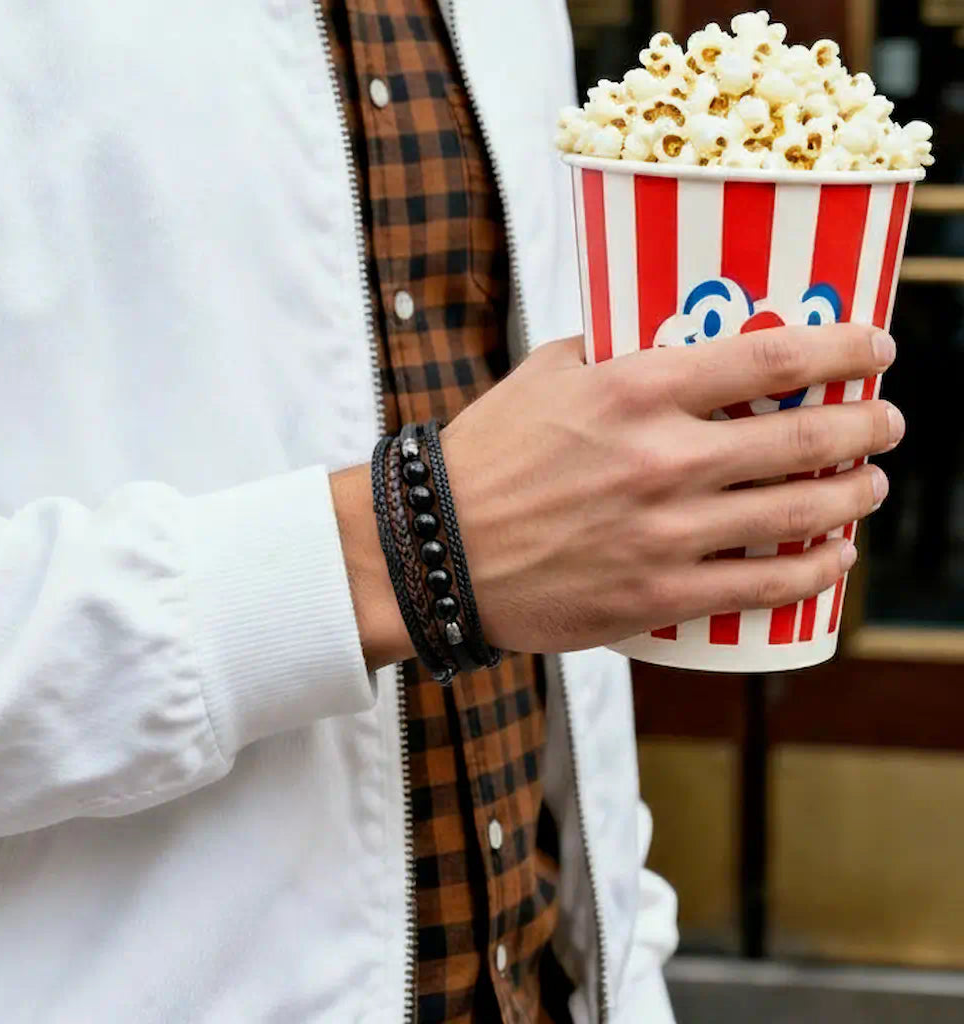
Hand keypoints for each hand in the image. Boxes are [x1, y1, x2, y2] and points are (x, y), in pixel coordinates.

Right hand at [440, 324, 901, 653]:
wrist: (434, 549)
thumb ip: (611, 351)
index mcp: (634, 391)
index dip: (845, 349)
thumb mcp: (543, 376)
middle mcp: (662, 460)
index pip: (772, 357)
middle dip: (868, 427)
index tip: (879, 349)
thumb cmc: (485, 456)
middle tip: (887, 424)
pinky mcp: (655, 595)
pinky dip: (812, 571)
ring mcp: (664, 534)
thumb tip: (662, 335)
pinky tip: (835, 559)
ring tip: (871, 488)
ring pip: (796, 515)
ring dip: (854, 498)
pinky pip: (758, 587)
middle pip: (804, 439)